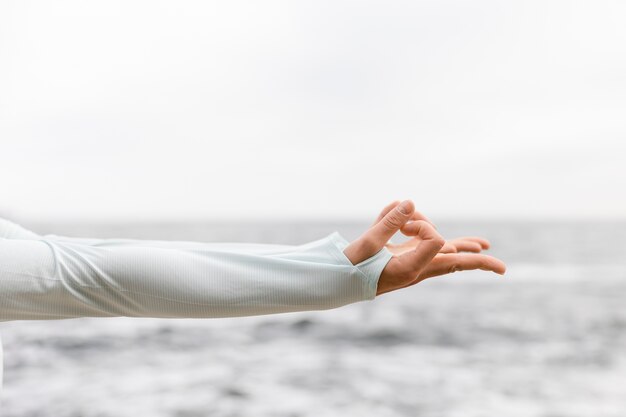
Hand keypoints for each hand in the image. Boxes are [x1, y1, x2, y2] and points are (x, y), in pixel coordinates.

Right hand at [343, 200, 506, 295]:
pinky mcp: (403, 259)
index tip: (405, 226)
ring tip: (483, 245)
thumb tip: (410, 202)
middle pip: (453, 263)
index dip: (426, 226)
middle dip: (476, 261)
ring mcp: (410, 265)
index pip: (436, 242)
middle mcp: (414, 269)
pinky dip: (434, 239)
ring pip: (444, 257)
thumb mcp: (366, 244)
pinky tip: (435, 235)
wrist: (333, 283)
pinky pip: (428, 250)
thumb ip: (388, 222)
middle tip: (502, 269)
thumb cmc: (347, 267)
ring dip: (461, 248)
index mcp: (409, 269)